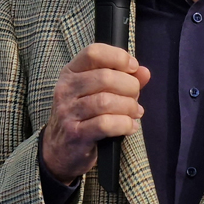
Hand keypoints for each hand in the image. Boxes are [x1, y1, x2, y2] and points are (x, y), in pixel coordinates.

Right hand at [42, 44, 150, 183]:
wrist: (59, 150)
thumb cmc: (82, 116)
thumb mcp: (96, 93)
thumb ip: (122, 80)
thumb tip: (144, 72)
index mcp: (71, 73)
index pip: (93, 53)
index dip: (118, 57)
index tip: (133, 68)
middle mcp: (66, 89)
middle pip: (105, 77)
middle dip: (129, 86)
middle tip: (135, 97)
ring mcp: (68, 112)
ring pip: (106, 101)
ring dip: (129, 107)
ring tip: (134, 112)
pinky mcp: (76, 134)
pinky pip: (106, 124)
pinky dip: (124, 124)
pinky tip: (130, 126)